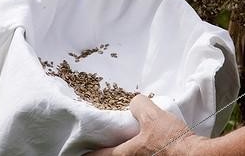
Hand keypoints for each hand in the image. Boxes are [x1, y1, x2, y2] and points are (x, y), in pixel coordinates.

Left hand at [87, 95, 205, 155]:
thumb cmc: (172, 141)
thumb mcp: (152, 115)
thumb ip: (138, 105)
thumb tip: (135, 104)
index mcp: (126, 155)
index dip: (90, 152)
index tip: (83, 151)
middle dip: (110, 151)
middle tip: (105, 143)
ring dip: (127, 149)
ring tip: (129, 139)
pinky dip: (143, 150)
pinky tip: (150, 142)